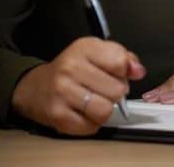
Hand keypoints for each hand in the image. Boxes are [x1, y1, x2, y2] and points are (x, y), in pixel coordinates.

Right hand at [10, 37, 145, 135]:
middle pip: (117, 90)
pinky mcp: (58, 115)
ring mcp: (63, 92)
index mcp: (84, 47)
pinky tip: (82, 113)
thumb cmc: (71, 70)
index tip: (116, 73)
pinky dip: (91, 123)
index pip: (120, 61)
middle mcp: (71, 67)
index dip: (123, 72)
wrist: (34, 87)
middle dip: (115, 93)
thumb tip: (138, 71)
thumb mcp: (96, 53)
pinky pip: (91, 126)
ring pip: (105, 111)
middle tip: (102, 90)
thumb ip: (122, 58)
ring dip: (104, 110)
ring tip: (94, 103)